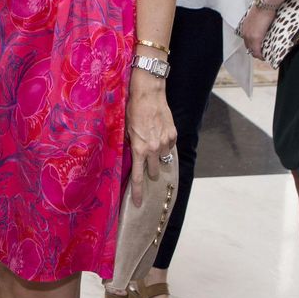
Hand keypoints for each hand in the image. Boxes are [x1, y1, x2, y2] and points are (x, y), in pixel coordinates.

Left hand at [125, 76, 176, 206]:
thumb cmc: (133, 110)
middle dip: (150, 170)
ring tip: (151, 140)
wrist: (148, 94)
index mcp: (139, 150)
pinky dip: (164, 143)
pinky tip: (158, 133)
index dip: (138, 192)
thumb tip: (132, 156)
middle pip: (153, 171)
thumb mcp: (125, 130)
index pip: (138, 178)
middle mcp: (153, 149)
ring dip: (157, 154)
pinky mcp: (173, 135)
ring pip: (162, 158)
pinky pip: (169, 146)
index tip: (138, 203)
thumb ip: (130, 146)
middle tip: (146, 161)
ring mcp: (165, 142)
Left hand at [238, 2, 274, 60]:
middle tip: (262, 54)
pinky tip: (264, 57)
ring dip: (258, 54)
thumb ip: (258, 23)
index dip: (253, 46)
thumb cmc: (264, 7)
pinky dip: (260, 55)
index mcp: (245, 27)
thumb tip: (263, 25)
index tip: (259, 48)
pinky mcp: (256, 38)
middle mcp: (245, 33)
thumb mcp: (258, 17)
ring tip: (264, 55)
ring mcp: (249, 36)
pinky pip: (257, 51)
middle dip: (255, 52)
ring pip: (252, 51)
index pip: (247, 41)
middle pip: (249, 47)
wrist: (265, 3)